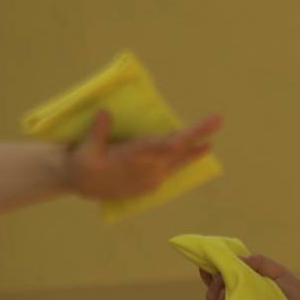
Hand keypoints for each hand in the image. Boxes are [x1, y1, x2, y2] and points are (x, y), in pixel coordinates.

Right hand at [68, 110, 221, 198]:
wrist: (82, 187)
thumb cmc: (82, 165)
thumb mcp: (85, 149)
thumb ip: (98, 132)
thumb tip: (105, 112)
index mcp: (131, 159)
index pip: (158, 147)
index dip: (175, 142)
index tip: (190, 137)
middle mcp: (148, 170)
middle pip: (177, 150)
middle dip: (197, 134)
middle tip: (218, 119)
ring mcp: (153, 178)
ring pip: (180, 160)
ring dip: (197, 148)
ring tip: (215, 139)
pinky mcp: (154, 182)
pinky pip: (175, 167)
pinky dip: (188, 157)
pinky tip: (200, 149)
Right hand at [200, 253, 299, 299]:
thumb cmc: (299, 295)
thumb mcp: (280, 273)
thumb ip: (261, 263)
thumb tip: (238, 258)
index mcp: (246, 284)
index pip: (221, 277)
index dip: (210, 273)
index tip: (206, 269)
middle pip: (215, 295)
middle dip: (212, 291)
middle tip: (220, 289)